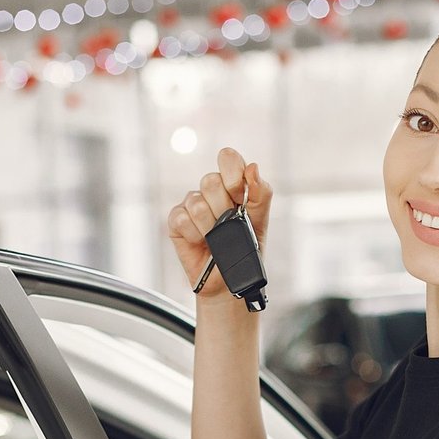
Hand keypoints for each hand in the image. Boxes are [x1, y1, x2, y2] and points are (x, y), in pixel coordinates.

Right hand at [167, 147, 272, 298]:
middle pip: (210, 180)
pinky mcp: (176, 221)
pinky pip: (181, 219)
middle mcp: (211, 191)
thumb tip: (253, 168)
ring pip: (197, 202)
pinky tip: (200, 243)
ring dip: (210, 226)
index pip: (227, 158)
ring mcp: (192, 204)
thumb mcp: (260, 221)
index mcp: (232, 185)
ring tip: (215, 238)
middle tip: (228, 225)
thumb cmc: (245, 250)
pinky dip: (194, 235)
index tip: (238, 195)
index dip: (232, 173)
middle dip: (223, 207)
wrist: (229, 281)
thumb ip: (261, 193)